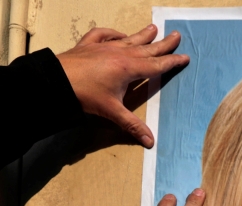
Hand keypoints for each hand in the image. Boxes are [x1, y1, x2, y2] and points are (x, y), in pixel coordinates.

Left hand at [57, 25, 189, 147]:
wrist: (57, 81)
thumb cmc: (85, 94)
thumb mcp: (111, 111)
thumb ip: (132, 125)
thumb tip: (150, 141)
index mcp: (129, 68)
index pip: (157, 65)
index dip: (172, 62)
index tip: (185, 57)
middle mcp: (120, 54)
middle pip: (147, 48)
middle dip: (163, 43)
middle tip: (176, 35)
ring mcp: (104, 47)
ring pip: (129, 39)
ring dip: (143, 35)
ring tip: (154, 28)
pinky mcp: (89, 45)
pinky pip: (104, 35)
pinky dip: (113, 33)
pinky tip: (118, 34)